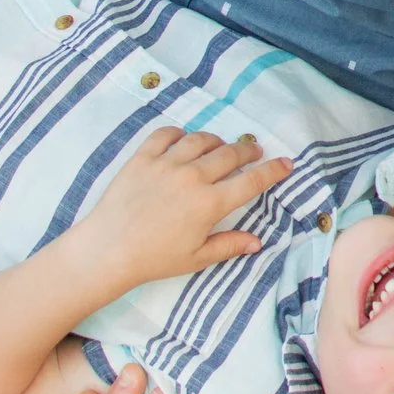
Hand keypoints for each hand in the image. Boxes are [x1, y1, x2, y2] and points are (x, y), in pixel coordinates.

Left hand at [73, 129, 290, 291]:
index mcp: (210, 204)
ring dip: (216, 141)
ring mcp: (167, 164)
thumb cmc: (153, 259)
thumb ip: (229, 246)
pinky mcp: (143, 158)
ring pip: (201, 140)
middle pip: (230, 153)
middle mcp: (192, 177)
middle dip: (248, 150)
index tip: (286, 163)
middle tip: (254, 151)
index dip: (273, 171)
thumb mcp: (196, 258)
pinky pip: (166, 134)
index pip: (251, 181)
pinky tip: (183, 140)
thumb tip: (257, 241)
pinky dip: (179, 134)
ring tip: (220, 146)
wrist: (107, 250)